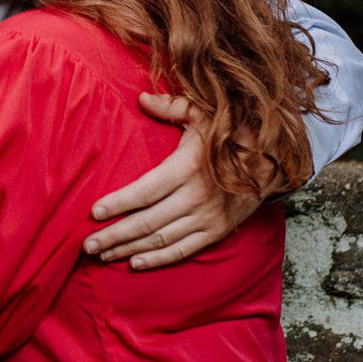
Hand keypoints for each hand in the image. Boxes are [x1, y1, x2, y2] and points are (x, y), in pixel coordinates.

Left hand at [81, 93, 260, 269]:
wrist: (276, 157)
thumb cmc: (233, 131)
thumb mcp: (203, 113)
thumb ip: (170, 107)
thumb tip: (141, 98)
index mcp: (187, 167)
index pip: (145, 190)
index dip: (118, 203)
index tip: (94, 212)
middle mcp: (196, 197)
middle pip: (147, 221)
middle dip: (114, 234)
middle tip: (86, 245)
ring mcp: (208, 217)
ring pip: (161, 239)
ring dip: (129, 248)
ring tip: (102, 255)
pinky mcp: (218, 231)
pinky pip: (184, 250)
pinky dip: (159, 259)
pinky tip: (136, 262)